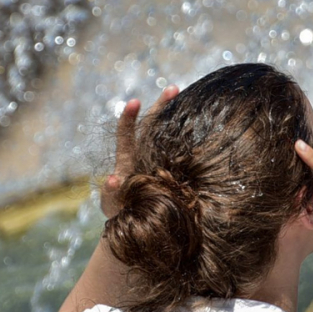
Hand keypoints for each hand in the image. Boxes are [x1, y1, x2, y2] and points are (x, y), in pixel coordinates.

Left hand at [100, 86, 179, 217]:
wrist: (135, 223)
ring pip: (168, 137)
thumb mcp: (110, 205)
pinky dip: (191, 143)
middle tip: (174, 88)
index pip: (126, 135)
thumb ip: (109, 193)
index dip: (129, 119)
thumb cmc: (119, 212)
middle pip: (151, 126)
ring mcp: (158, 162)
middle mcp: (143, 156)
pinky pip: (182, 156)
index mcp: (126, 161)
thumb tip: (113, 178)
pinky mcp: (171, 172)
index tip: (135, 102)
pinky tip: (203, 132)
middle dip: (161, 106)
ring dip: (180, 121)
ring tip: (192, 102)